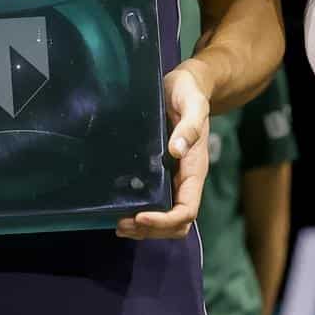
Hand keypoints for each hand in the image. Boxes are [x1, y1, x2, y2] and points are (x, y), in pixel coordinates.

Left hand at [119, 60, 210, 240]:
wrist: (188, 84)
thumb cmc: (190, 93)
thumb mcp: (193, 104)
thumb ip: (189, 126)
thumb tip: (177, 150)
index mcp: (195, 169)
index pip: (187, 210)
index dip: (165, 220)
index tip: (140, 217)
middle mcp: (185, 179)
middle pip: (176, 223)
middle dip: (152, 230)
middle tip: (122, 224)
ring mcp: (173, 178)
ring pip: (165, 218)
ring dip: (144, 228)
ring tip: (119, 224)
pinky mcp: (159, 173)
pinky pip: (154, 203)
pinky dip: (139, 214)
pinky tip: (120, 210)